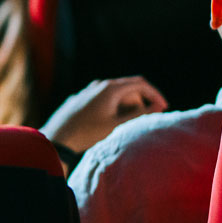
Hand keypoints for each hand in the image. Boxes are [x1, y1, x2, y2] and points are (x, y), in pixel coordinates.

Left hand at [40, 77, 167, 155]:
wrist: (57, 139)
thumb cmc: (88, 133)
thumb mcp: (118, 125)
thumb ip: (140, 115)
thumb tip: (159, 106)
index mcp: (111, 88)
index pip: (140, 84)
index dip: (155, 95)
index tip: (163, 108)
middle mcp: (99, 85)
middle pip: (128, 88)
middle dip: (140, 102)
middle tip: (144, 121)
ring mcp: (88, 91)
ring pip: (114, 95)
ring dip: (125, 107)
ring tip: (126, 124)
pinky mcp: (81, 100)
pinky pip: (102, 100)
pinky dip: (112, 108)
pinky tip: (109, 124)